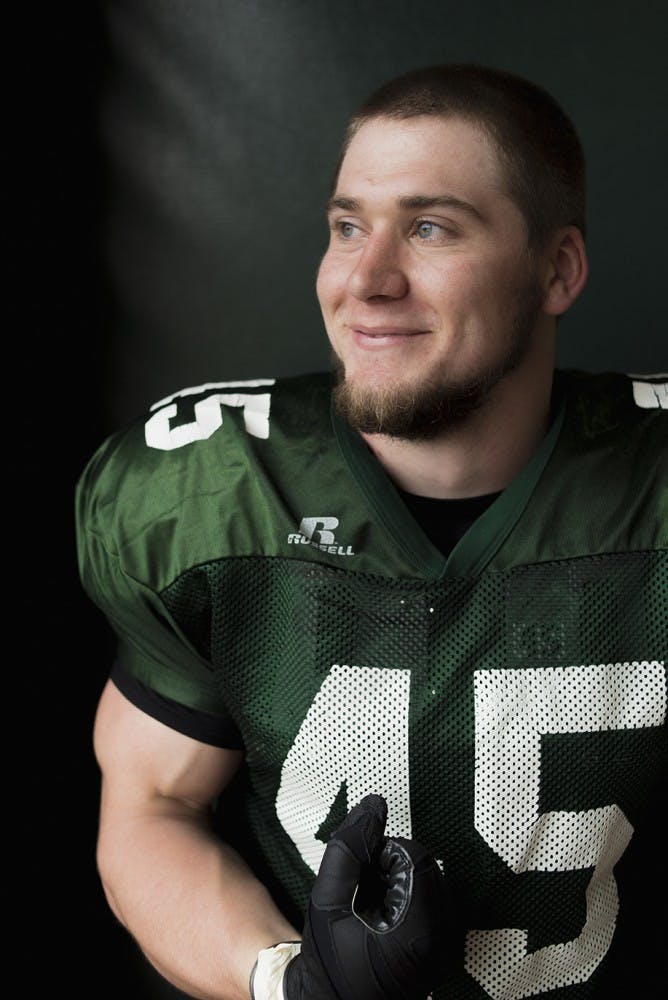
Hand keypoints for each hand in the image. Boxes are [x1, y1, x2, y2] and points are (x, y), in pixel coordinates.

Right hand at [283, 794, 449, 998]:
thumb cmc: (328, 960)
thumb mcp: (328, 899)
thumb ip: (349, 848)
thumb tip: (374, 805)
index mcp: (420, 930)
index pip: (416, 858)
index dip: (384, 855)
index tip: (360, 877)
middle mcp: (443, 941)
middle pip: (428, 868)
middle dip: (393, 868)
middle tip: (363, 894)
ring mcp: (446, 949)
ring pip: (431, 884)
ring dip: (401, 883)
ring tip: (372, 909)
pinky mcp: (442, 953)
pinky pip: (433, 906)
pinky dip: (409, 901)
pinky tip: (383, 920)